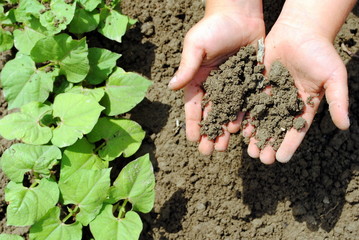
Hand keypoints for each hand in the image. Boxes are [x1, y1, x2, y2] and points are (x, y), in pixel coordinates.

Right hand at [169, 4, 264, 154]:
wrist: (240, 13)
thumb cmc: (214, 27)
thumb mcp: (196, 45)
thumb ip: (187, 67)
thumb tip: (171, 87)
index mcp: (198, 79)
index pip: (193, 106)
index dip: (193, 124)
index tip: (193, 141)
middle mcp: (214, 85)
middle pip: (211, 114)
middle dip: (209, 133)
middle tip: (209, 151)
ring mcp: (233, 84)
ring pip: (229, 112)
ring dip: (226, 130)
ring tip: (225, 147)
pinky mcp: (249, 81)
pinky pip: (247, 102)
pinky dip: (245, 117)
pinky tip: (245, 131)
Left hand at [245, 20, 349, 163]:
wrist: (300, 31)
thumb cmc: (320, 52)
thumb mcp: (334, 77)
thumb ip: (338, 101)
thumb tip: (345, 126)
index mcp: (305, 105)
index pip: (297, 129)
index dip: (289, 144)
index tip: (281, 159)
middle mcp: (286, 102)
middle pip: (276, 127)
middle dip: (268, 143)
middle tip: (260, 158)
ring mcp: (271, 94)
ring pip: (261, 118)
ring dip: (255, 134)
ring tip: (248, 149)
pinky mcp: (258, 84)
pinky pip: (250, 102)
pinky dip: (245, 116)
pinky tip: (239, 128)